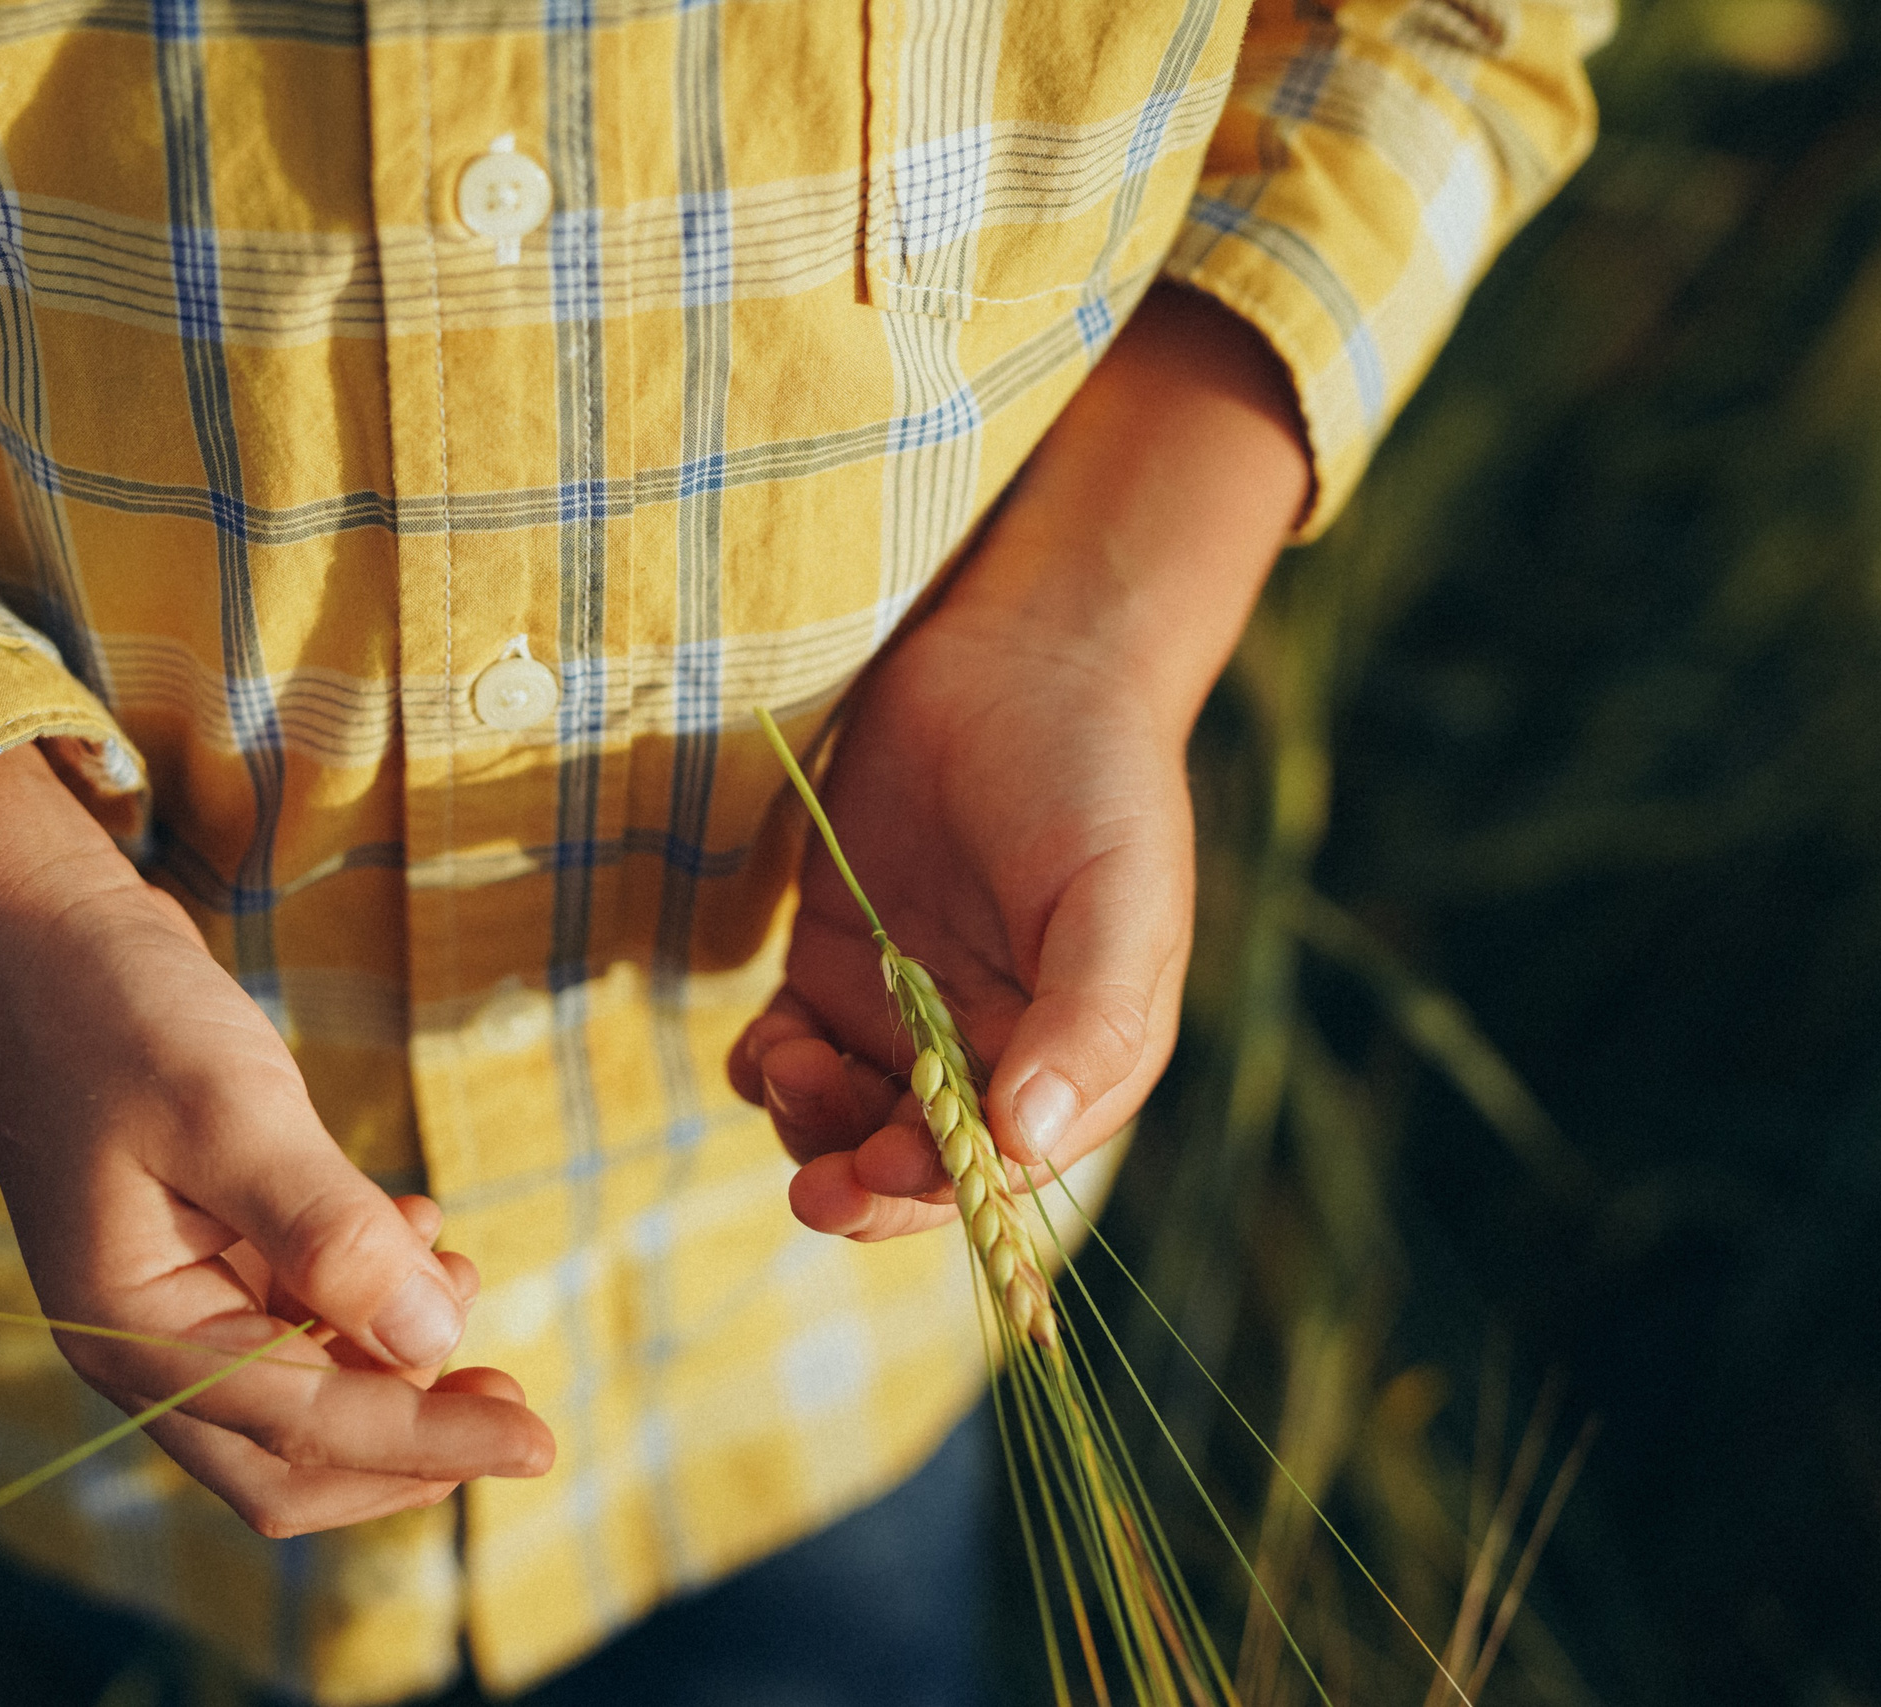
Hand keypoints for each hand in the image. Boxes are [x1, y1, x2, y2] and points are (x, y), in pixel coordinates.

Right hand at [0, 744, 553, 1537]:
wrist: (42, 932)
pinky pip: (295, 1323)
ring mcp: (170, 1303)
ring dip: (394, 1365)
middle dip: (410, 1439)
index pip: (301, 1430)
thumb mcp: (231, 1111)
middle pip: (293, 1461)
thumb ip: (329, 1234)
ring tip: (464, 1273)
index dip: (428, 1439)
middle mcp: (142, 1342)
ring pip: (302, 1396)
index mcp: (129, 1331)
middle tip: (516, 1395)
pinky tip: (414, 1228)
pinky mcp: (201, 1256)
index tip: (540, 1437)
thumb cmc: (120, 1014)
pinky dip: (365, 1301)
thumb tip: (431, 1342)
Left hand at [728, 284, 1312, 1240]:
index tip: (879, 1175)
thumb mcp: (1115, 901)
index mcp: (1075, 1065)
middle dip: (859, 1184)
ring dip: (809, 1123)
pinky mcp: (836, 962)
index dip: (935, 1192)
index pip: (998, 1172)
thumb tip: (1026, 1141)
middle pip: (909, 1165)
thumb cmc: (1094, 777)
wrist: (1020, 657)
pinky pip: (791, 1049)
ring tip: (789, 1063)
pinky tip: (765, 1045)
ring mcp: (904, 1013)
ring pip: (841, 1118)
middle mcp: (988, 1056)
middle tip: (815, 1183)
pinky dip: (767, 1070)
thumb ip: (1086, 1024)